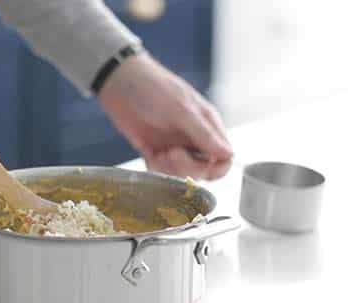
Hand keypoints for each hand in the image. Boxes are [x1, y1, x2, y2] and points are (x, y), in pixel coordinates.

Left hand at [98, 53, 232, 179]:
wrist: (118, 83)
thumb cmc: (154, 88)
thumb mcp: (181, 110)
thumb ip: (204, 134)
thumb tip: (229, 154)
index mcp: (208, 125)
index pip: (224, 158)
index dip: (214, 167)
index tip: (198, 163)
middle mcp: (193, 138)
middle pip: (204, 170)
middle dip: (188, 168)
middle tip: (170, 154)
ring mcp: (174, 145)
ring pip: (182, 174)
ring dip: (170, 169)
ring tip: (158, 154)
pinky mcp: (155, 151)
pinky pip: (161, 171)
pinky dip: (156, 168)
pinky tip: (148, 153)